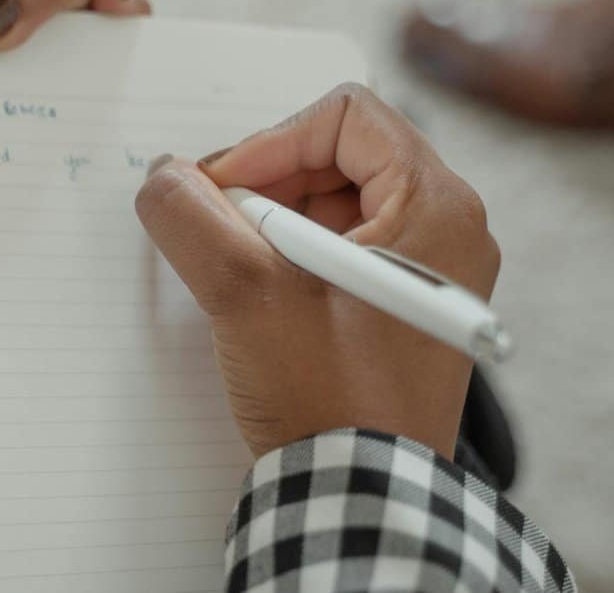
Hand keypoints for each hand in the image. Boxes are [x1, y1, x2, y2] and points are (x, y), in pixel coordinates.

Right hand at [135, 84, 499, 457]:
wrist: (363, 499)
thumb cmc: (331, 401)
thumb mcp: (244, 292)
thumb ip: (191, 215)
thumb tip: (165, 177)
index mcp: (438, 206)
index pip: (346, 114)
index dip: (269, 140)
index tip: (220, 189)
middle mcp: (447, 228)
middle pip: (340, 155)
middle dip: (267, 184)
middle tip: (219, 228)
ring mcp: (428, 270)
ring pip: (335, 202)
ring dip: (272, 222)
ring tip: (236, 270)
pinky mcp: (401, 305)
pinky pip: (340, 247)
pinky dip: (290, 255)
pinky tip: (258, 294)